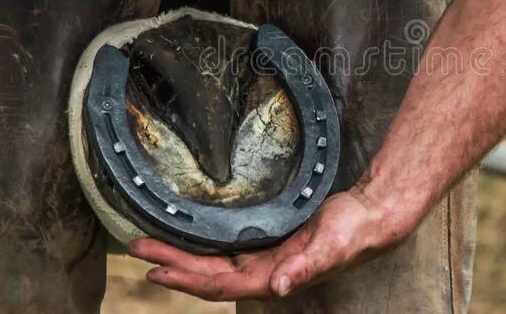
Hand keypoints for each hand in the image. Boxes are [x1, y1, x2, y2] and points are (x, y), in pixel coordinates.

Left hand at [128, 187, 412, 300]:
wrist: (368, 218)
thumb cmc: (351, 232)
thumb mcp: (330, 246)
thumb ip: (305, 267)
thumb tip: (279, 287)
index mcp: (273, 277)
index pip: (220, 284)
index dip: (186, 279)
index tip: (156, 268)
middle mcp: (263, 272)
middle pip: (207, 274)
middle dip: (172, 262)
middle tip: (137, 246)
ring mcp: (264, 259)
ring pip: (213, 263)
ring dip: (182, 255)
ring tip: (151, 243)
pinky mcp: (268, 243)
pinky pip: (227, 249)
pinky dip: (204, 245)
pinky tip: (190, 236)